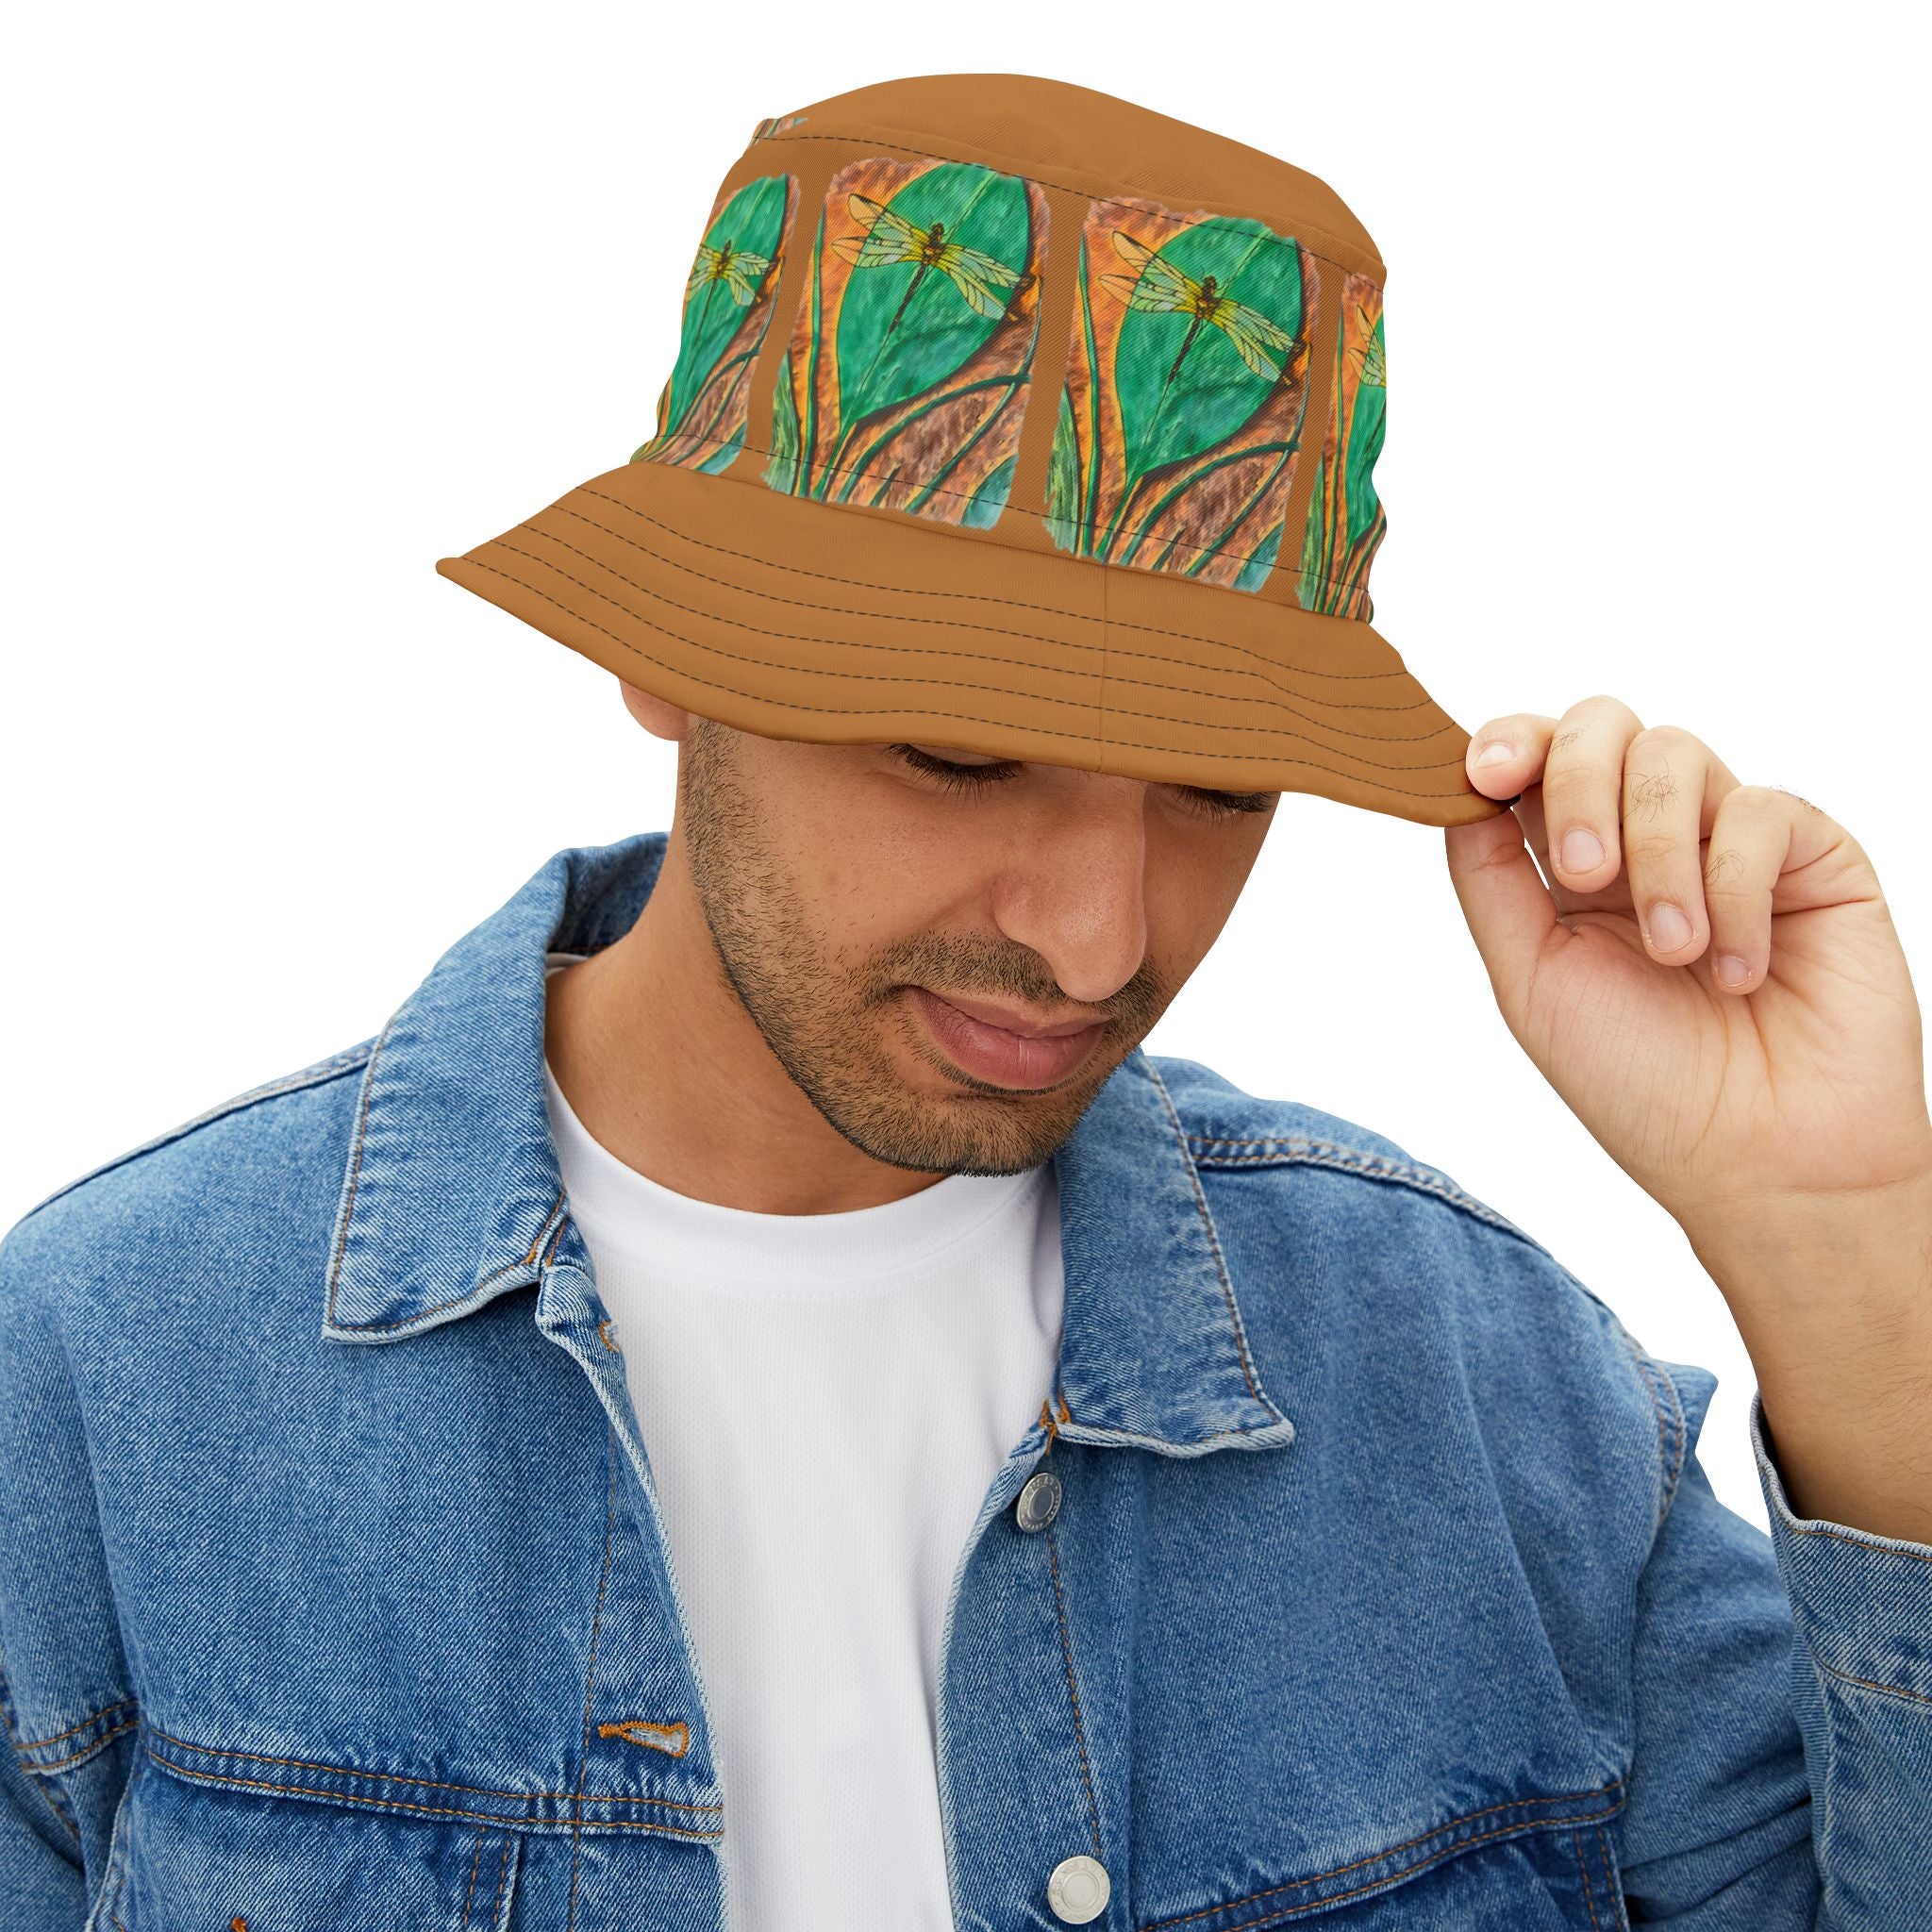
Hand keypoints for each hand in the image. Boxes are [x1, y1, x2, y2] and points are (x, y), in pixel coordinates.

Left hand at [1443, 696, 1931, 1236]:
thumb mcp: (1530, 979)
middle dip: (1574, 782)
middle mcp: (1648, 837)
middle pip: (1600, 725)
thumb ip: (1489, 878)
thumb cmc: (1643, 1085)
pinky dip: (1735, 888)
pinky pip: (1760, 809)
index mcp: (1571, 864)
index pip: (1534, 757)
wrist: (1763, 1162)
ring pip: (1674, 753)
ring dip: (1657, 854)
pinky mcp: (1813, 851)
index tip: (1481, 772)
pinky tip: (1738, 971)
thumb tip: (1455, 789)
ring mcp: (1729, 837)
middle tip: (1581, 874)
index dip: (1506, 741)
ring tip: (1674, 952)